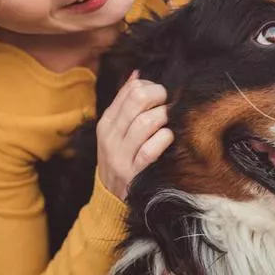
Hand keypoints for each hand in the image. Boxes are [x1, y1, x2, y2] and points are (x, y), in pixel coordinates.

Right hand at [96, 71, 174, 199]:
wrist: (110, 199)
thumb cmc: (120, 158)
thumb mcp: (115, 131)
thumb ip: (125, 103)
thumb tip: (137, 75)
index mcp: (106, 123)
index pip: (130, 90)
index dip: (151, 87)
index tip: (159, 97)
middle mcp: (111, 138)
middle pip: (138, 100)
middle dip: (160, 97)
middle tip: (167, 105)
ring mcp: (121, 157)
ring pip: (146, 122)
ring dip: (164, 118)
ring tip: (167, 124)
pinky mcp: (134, 174)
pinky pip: (151, 150)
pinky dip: (164, 140)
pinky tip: (167, 139)